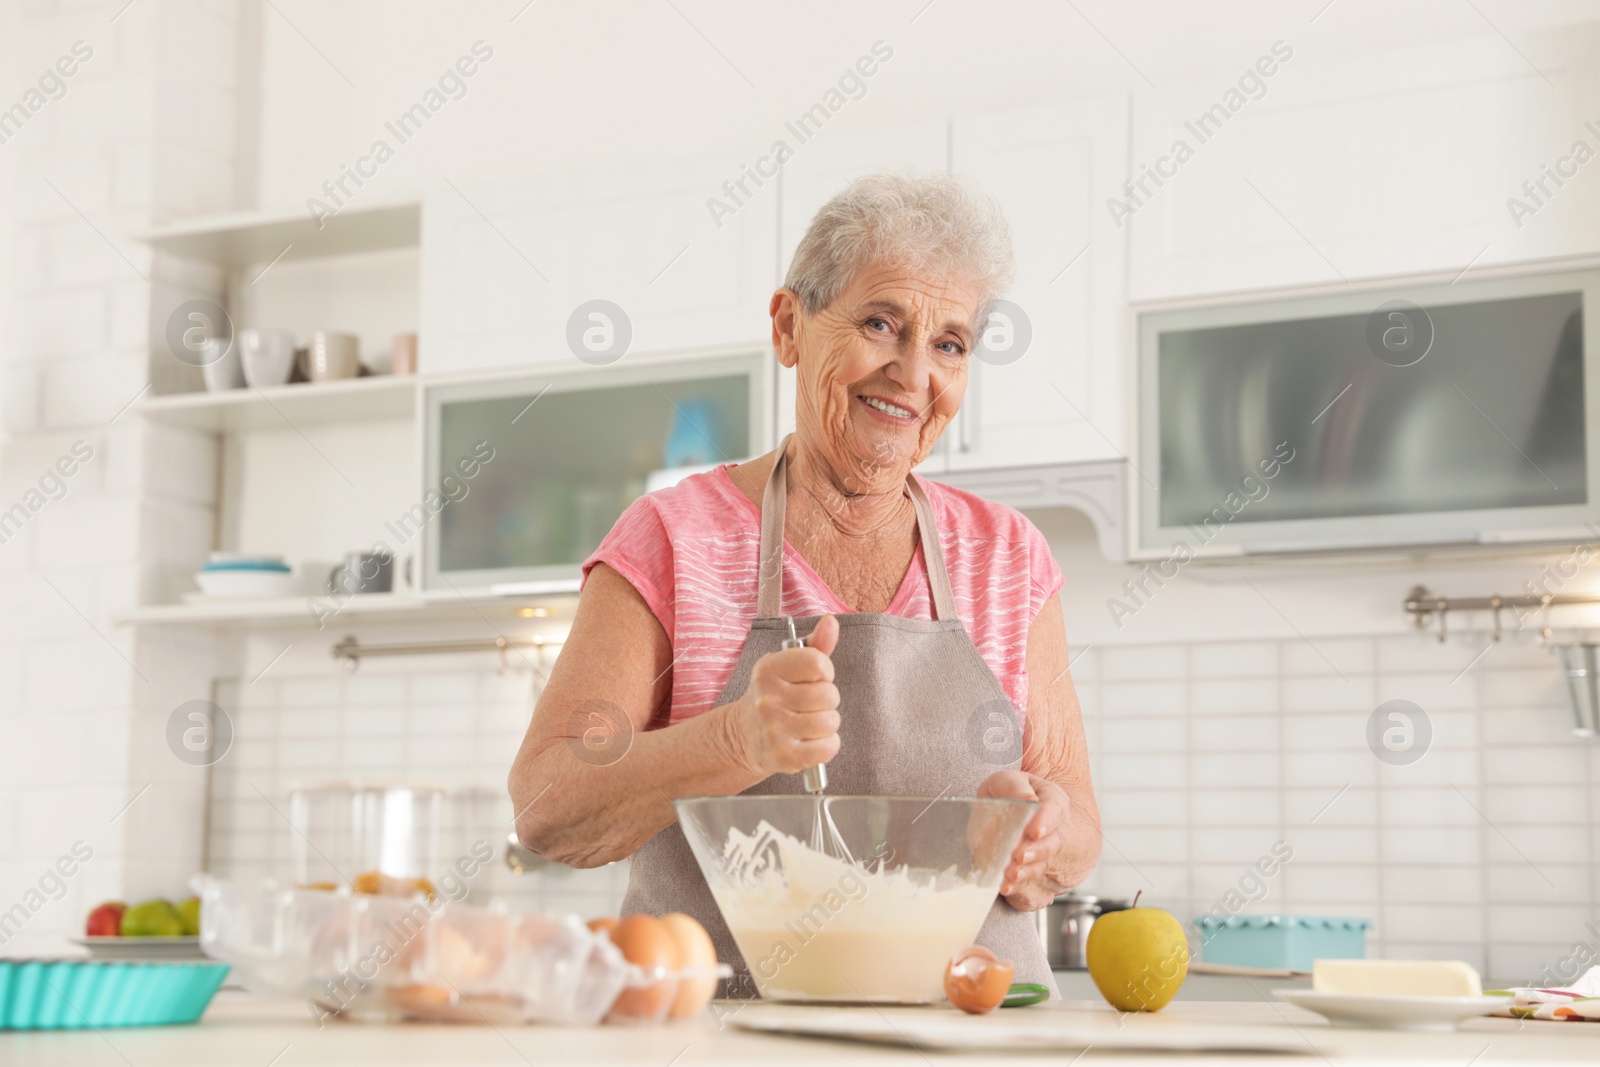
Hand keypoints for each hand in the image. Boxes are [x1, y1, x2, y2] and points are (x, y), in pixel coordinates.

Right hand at [722, 615, 840, 776]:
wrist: (742, 735)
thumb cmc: (774, 695)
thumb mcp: (787, 666)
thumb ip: (814, 645)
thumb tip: (831, 621)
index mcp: (769, 670)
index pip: (818, 663)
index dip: (824, 672)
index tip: (814, 678)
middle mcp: (768, 699)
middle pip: (828, 695)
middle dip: (827, 700)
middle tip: (810, 704)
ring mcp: (774, 730)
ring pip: (830, 722)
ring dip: (827, 724)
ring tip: (809, 723)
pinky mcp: (783, 757)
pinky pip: (828, 748)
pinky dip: (827, 746)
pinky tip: (811, 741)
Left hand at [978, 770, 1070, 911]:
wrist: (999, 808)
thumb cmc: (1004, 792)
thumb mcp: (1005, 781)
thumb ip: (1015, 788)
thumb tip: (1029, 798)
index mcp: (1052, 799)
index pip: (1055, 808)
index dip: (1046, 821)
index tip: (1034, 832)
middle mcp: (1056, 826)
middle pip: (1055, 841)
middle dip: (1038, 851)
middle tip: (1020, 856)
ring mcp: (1046, 849)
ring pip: (1044, 862)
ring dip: (1028, 872)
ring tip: (1011, 875)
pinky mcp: (1033, 867)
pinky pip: (1031, 879)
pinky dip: (1018, 886)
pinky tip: (1006, 887)